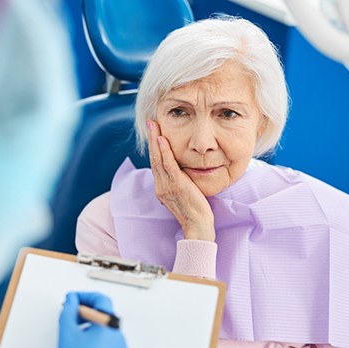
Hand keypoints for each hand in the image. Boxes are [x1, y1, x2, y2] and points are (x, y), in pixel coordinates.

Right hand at [57, 292, 130, 347]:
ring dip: (92, 329)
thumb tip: (72, 300)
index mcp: (110, 326)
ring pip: (107, 333)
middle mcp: (120, 337)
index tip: (73, 299)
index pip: (101, 299)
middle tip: (71, 317)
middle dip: (87, 313)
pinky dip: (99, 345)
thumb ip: (68, 311)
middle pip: (104, 316)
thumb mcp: (67, 335)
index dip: (85, 296)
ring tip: (76, 338)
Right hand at [147, 120, 214, 240]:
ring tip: (153, 124)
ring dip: (154, 140)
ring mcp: (166, 186)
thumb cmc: (194, 210)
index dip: (153, 146)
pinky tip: (162, 140)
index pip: (156, 163)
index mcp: (161, 187)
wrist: (198, 225)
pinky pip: (168, 165)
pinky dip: (164, 152)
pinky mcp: (176, 185)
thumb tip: (179, 171)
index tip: (154, 131)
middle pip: (153, 157)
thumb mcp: (183, 193)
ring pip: (158, 159)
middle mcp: (160, 185)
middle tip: (150, 121)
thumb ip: (178, 182)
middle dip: (151, 138)